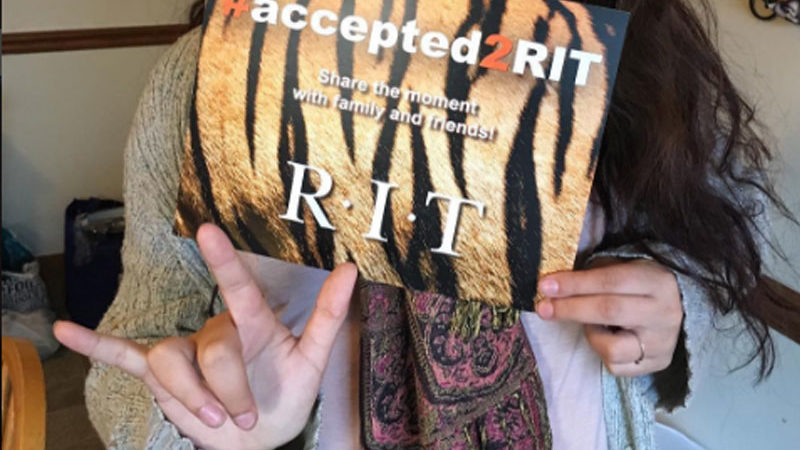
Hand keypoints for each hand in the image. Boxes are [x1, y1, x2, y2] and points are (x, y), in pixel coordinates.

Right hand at [54, 224, 356, 449]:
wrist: (260, 436)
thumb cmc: (286, 392)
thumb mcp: (313, 358)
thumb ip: (329, 315)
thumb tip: (352, 269)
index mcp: (252, 322)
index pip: (238, 287)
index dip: (223, 259)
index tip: (206, 229)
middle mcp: (214, 329)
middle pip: (210, 351)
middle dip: (229, 392)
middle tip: (247, 419)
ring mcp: (184, 350)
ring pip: (171, 363)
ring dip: (192, 399)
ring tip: (213, 422)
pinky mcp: (160, 374)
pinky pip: (123, 355)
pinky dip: (95, 345)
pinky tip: (62, 331)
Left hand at [536, 259, 683, 376]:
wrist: (679, 309)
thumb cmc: (639, 285)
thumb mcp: (623, 269)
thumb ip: (593, 274)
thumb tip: (552, 285)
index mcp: (656, 281)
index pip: (610, 280)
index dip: (575, 283)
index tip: (545, 286)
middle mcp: (664, 313)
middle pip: (609, 311)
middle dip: (570, 309)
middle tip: (543, 308)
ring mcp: (662, 342)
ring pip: (612, 348)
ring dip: (591, 335)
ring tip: (593, 325)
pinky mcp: (657, 364)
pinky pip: (616, 366)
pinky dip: (602, 352)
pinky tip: (608, 338)